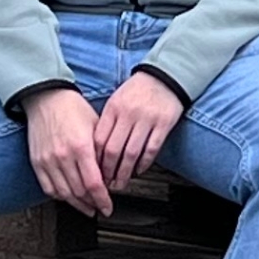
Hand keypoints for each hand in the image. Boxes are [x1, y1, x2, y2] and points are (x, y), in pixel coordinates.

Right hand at [23, 87, 112, 215]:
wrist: (47, 98)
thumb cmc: (73, 109)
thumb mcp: (96, 126)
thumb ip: (103, 152)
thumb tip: (110, 175)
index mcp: (81, 146)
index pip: (94, 184)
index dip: (102, 200)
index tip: (108, 207)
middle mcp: (63, 156)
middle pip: (80, 192)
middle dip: (92, 203)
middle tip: (100, 206)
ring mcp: (48, 160)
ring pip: (64, 194)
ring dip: (77, 204)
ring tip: (87, 206)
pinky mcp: (37, 162)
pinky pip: (48, 188)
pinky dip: (60, 196)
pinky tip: (69, 197)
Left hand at [93, 69, 186, 193]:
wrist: (164, 76)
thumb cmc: (137, 90)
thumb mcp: (116, 100)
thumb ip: (107, 121)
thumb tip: (97, 149)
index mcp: (114, 107)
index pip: (100, 139)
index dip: (95, 159)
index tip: (94, 171)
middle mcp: (129, 114)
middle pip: (114, 149)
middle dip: (108, 171)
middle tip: (106, 183)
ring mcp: (147, 119)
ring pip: (132, 153)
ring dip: (125, 172)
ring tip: (120, 183)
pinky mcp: (163, 124)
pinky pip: (151, 149)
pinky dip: (144, 164)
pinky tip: (138, 171)